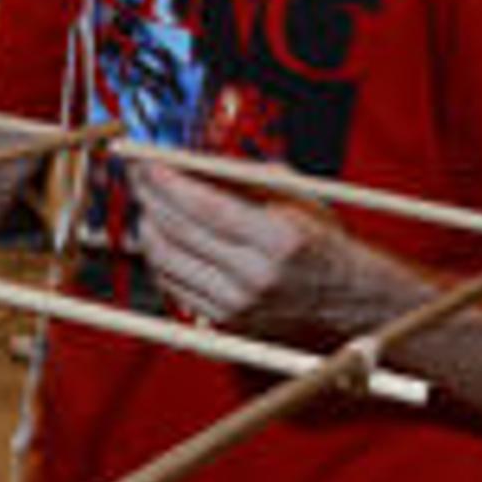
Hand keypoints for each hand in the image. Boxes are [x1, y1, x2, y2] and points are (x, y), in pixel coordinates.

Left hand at [130, 162, 388, 342]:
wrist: (345, 295)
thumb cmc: (318, 237)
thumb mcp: (291, 193)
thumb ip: (238, 177)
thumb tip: (184, 159)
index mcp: (280, 239)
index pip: (205, 207)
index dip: (167, 182)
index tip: (145, 161)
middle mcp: (257, 276)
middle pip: (179, 232)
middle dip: (149, 197)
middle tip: (136, 175)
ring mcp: (239, 305)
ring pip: (167, 261)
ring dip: (147, 226)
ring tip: (146, 202)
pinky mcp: (226, 322)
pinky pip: (173, 286)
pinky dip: (159, 257)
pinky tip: (160, 235)